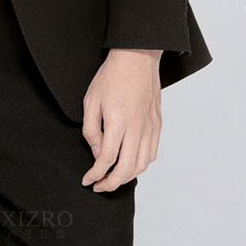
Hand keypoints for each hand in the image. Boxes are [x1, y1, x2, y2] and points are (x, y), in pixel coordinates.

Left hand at [81, 49, 162, 191]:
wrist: (137, 58)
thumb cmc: (111, 77)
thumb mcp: (90, 101)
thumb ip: (91, 130)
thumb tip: (96, 152)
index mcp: (117, 122)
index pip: (106, 159)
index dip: (95, 174)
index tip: (88, 179)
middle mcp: (136, 127)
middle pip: (126, 168)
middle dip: (111, 183)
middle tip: (99, 186)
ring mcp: (149, 127)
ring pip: (142, 164)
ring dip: (127, 177)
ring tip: (113, 178)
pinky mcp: (157, 124)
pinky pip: (152, 153)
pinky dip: (141, 165)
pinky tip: (130, 165)